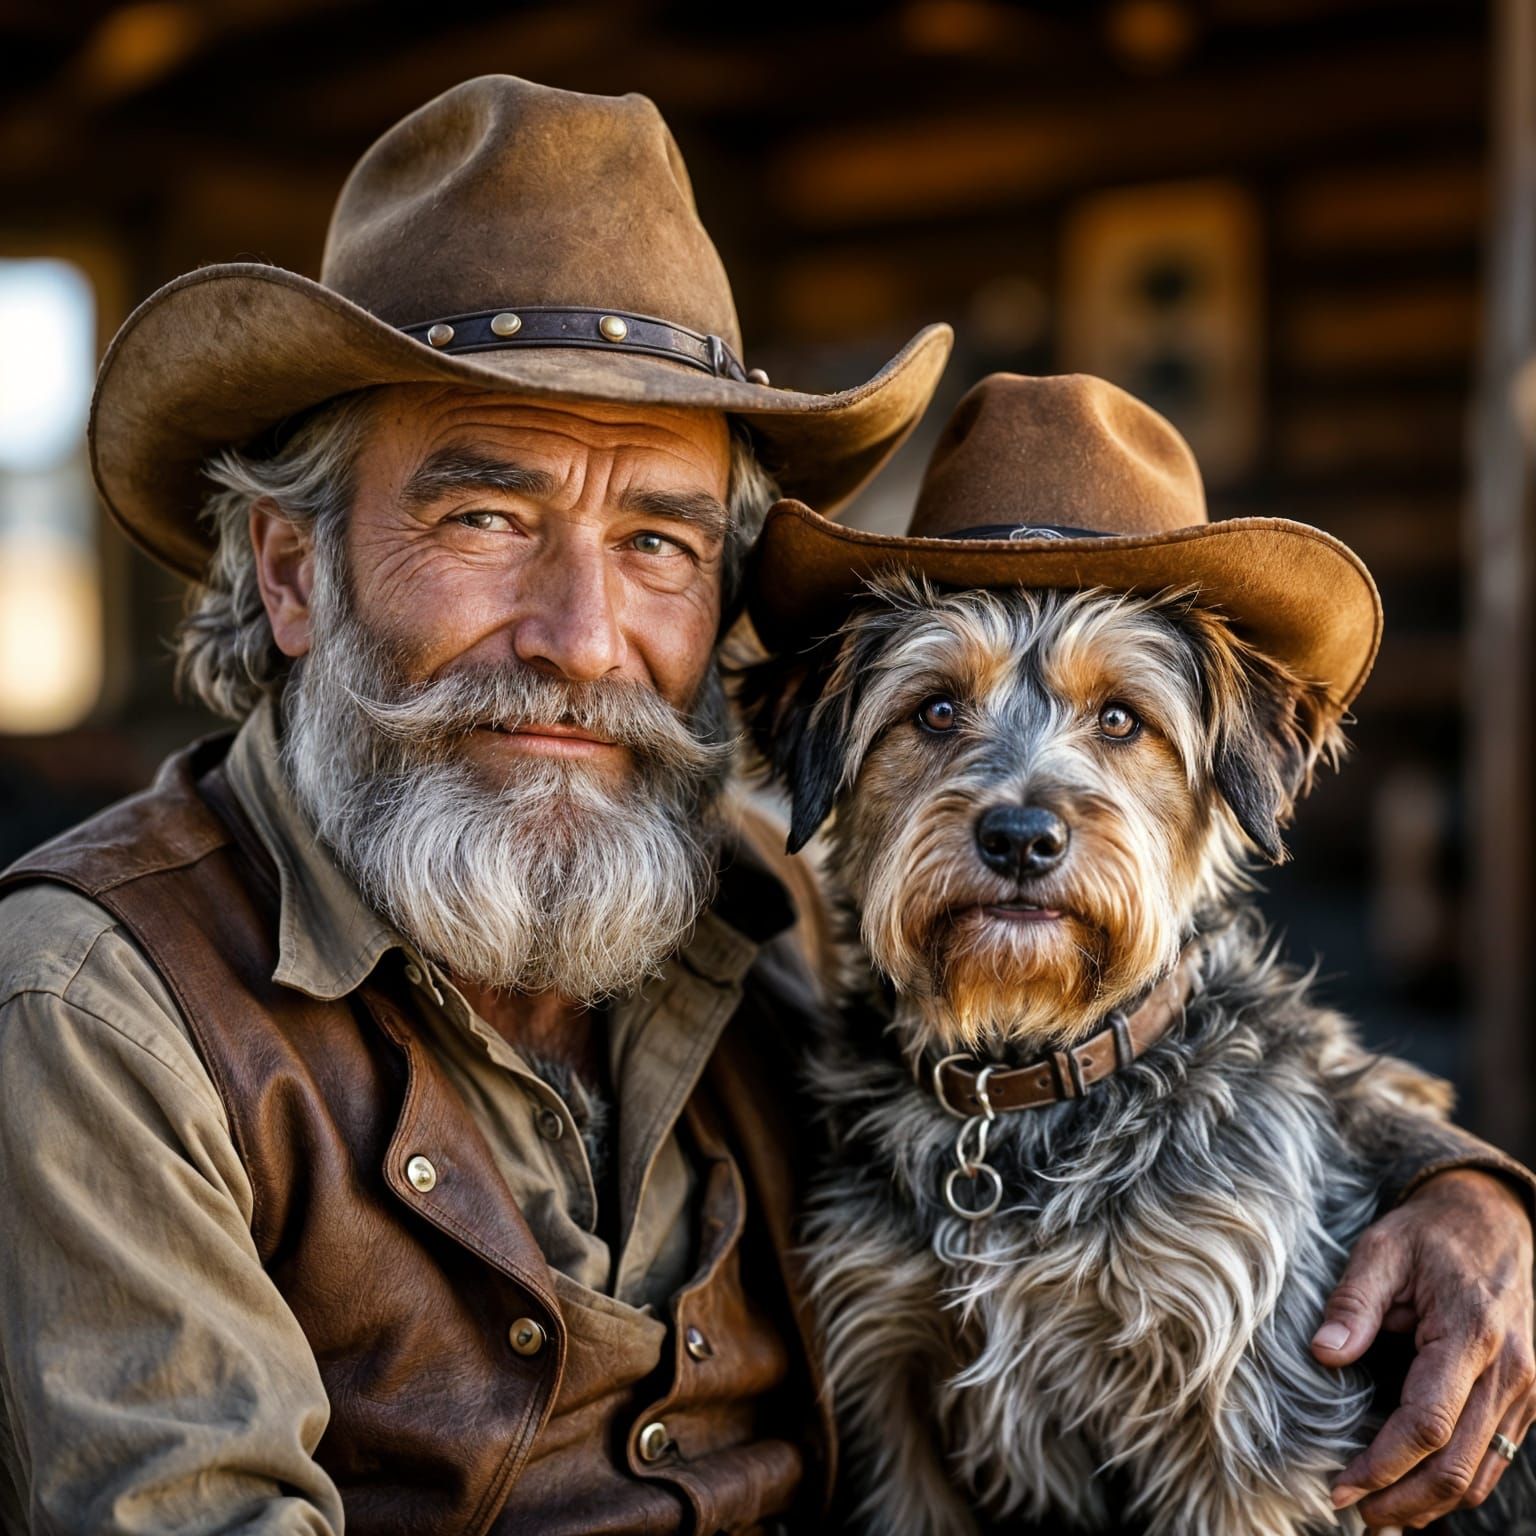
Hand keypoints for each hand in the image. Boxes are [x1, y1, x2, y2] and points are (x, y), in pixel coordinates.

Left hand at [1311, 1168, 1534, 1531]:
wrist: (1496, 1220)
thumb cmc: (1432, 1234)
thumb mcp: (1382, 1249)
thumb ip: (1353, 1303)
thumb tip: (1324, 1355)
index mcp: (1471, 1335)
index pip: (1428, 1424)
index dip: (1383, 1465)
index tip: (1340, 1485)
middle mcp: (1511, 1373)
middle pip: (1459, 1466)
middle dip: (1404, 1500)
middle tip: (1353, 1512)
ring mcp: (1527, 1391)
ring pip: (1483, 1473)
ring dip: (1431, 1503)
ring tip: (1379, 1511)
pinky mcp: (1527, 1399)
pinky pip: (1496, 1458)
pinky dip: (1457, 1482)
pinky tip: (1416, 1488)